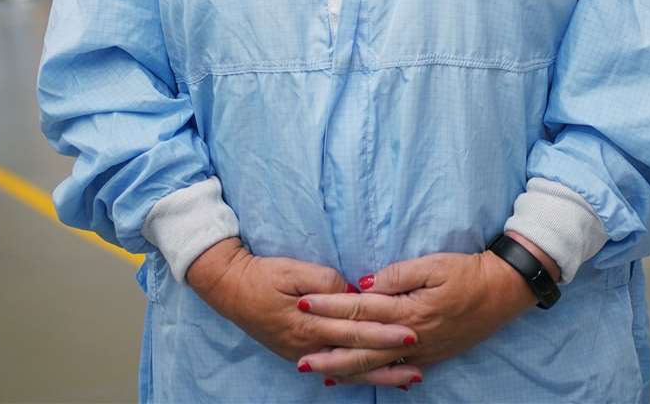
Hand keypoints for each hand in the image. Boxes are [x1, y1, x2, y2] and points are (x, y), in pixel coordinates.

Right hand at [185, 239, 423, 387]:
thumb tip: (355, 293)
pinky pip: (333, 370)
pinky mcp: (299, 355)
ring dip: (378, 375)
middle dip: (388, 358)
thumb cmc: (264, 274)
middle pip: (356, 354)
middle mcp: (309, 345)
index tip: (410, 331)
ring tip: (407, 379)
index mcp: (310, 322)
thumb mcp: (294, 270)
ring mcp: (303, 353)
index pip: (354, 328)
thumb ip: (327, 283)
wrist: (230, 289)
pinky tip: (373, 378)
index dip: (384, 331)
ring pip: (348, 369)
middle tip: (418, 361)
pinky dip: (355, 376)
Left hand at [294, 245, 539, 383]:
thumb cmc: (467, 272)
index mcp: (409, 310)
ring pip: (376, 364)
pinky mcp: (429, 356)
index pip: (361, 309)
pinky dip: (371, 374)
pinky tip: (355, 376)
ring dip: (345, 368)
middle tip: (300, 358)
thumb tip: (365, 284)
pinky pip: (394, 370)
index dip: (330, 307)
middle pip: (362, 347)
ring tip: (318, 371)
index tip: (303, 304)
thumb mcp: (434, 264)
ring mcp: (421, 351)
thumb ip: (398, 275)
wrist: (502, 293)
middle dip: (329, 351)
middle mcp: (412, 337)